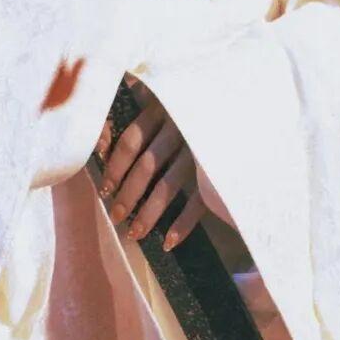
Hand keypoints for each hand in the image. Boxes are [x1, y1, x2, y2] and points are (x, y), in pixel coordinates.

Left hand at [94, 76, 206, 250]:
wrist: (239, 107)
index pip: (131, 141)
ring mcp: (199, 151)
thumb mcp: (160, 97)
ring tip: (135, 234)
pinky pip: (197, 202)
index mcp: (162, 109)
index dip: (115, 167)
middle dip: (128, 195)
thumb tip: (100, 145)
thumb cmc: (191, 105)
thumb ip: (127, 111)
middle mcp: (180, 129)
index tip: (105, 188)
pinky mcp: (216, 171)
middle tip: (115, 216)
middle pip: (146, 167)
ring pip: (167, 187)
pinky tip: (168, 242)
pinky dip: (181, 224)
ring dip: (148, 214)